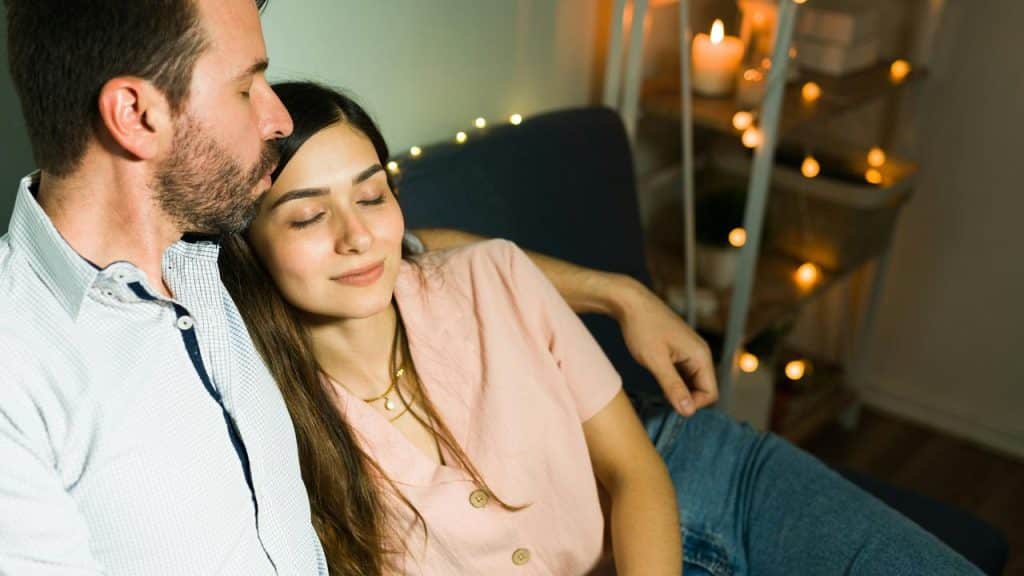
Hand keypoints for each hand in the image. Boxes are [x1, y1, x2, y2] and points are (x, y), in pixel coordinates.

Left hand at [613, 277, 717, 415]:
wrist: (630, 303)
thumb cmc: (642, 328)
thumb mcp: (656, 361)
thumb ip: (673, 387)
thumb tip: (688, 411)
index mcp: (700, 355)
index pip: (710, 392)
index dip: (693, 404)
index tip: (670, 404)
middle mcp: (700, 353)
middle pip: (703, 388)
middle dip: (686, 397)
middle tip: (662, 397)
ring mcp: (690, 351)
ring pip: (693, 381)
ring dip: (679, 389)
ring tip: (658, 385)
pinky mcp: (680, 350)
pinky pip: (684, 373)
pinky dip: (674, 380)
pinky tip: (658, 377)